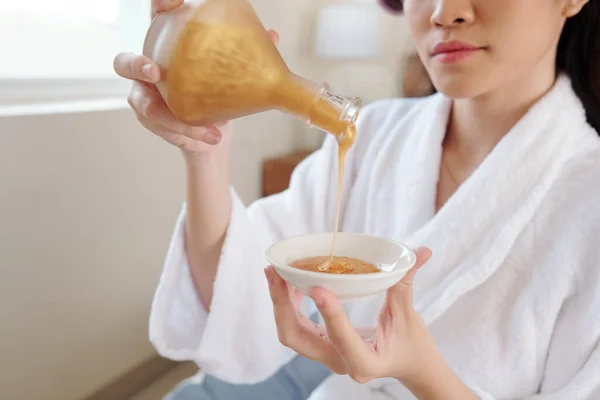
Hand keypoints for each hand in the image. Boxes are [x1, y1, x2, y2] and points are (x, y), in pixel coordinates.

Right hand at [113, 0, 278, 155]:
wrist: (212, 133)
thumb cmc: (217, 92)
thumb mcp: (232, 74)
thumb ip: (247, 54)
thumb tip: (272, 35)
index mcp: (166, 45)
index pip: (157, 19)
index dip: (159, 6)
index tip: (172, 0)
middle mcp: (147, 67)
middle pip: (124, 63)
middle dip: (136, 65)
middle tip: (155, 72)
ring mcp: (144, 96)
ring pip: (146, 105)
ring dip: (173, 117)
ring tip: (209, 125)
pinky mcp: (150, 121)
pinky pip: (163, 128)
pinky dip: (190, 132)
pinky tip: (213, 135)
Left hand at [264, 247, 436, 382]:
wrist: (409, 366)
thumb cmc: (412, 345)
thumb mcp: (410, 317)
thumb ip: (406, 283)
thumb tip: (421, 251)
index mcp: (364, 362)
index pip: (341, 339)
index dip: (329, 313)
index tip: (318, 287)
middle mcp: (339, 362)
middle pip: (297, 338)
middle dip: (281, 306)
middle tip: (274, 272)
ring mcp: (326, 355)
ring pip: (291, 333)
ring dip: (280, 302)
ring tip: (274, 271)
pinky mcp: (321, 344)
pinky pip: (296, 325)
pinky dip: (288, 303)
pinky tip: (288, 280)